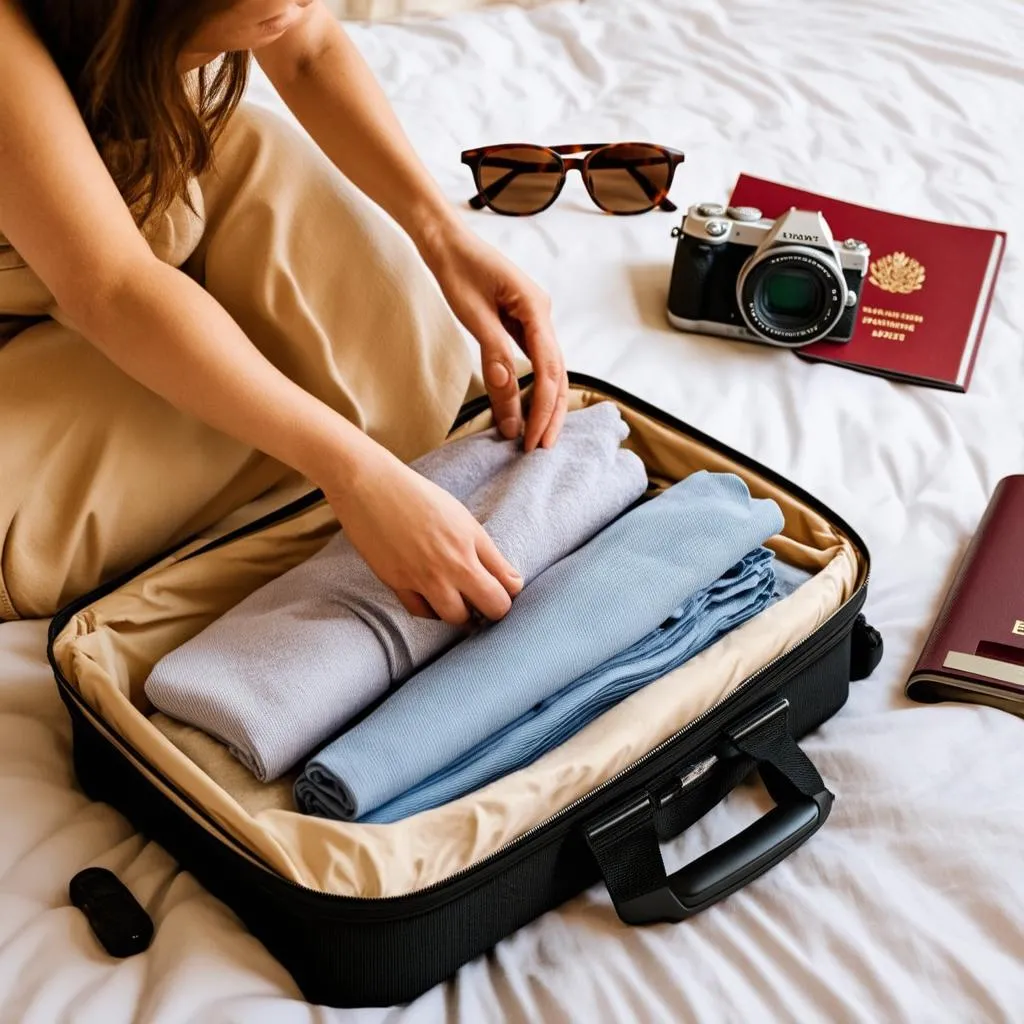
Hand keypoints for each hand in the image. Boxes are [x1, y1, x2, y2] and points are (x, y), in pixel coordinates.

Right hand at [324, 447, 523, 624]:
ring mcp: (424, 577)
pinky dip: (430, 611)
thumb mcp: (463, 518)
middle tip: (484, 605)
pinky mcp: (397, 583)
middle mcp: (452, 564)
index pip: (509, 587)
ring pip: (456, 618)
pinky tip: (432, 600)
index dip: (509, 594)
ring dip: (461, 614)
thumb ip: (488, 553)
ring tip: (459, 603)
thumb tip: (511, 583)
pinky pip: (422, 613)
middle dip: (493, 610)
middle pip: (492, 608)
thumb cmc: (418, 497)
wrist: (371, 486)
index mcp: (472, 543)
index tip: (502, 591)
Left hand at [419, 222, 568, 451]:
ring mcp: (535, 318)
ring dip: (544, 404)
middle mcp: (543, 314)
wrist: (445, 240)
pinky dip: (532, 387)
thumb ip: (495, 357)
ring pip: (550, 370)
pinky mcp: (523, 322)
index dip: (542, 409)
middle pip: (558, 374)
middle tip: (539, 449)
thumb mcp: (474, 315)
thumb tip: (509, 400)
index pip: (549, 371)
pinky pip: (535, 361)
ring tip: (535, 436)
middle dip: (550, 414)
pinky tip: (526, 408)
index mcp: (537, 309)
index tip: (531, 439)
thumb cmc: (457, 269)